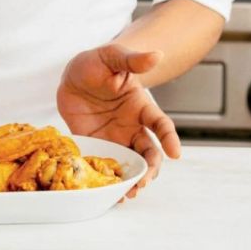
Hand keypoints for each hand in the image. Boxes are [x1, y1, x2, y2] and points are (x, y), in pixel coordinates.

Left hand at [57, 44, 181, 198]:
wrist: (74, 74)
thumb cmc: (98, 63)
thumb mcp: (113, 57)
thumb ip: (132, 60)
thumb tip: (156, 55)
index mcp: (141, 107)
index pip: (161, 125)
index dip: (170, 138)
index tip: (176, 153)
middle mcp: (132, 127)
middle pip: (149, 153)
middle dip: (150, 169)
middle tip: (143, 182)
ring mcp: (114, 137)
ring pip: (129, 163)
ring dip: (131, 179)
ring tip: (128, 194)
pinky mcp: (94, 144)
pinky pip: (102, 162)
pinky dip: (106, 177)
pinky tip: (106, 192)